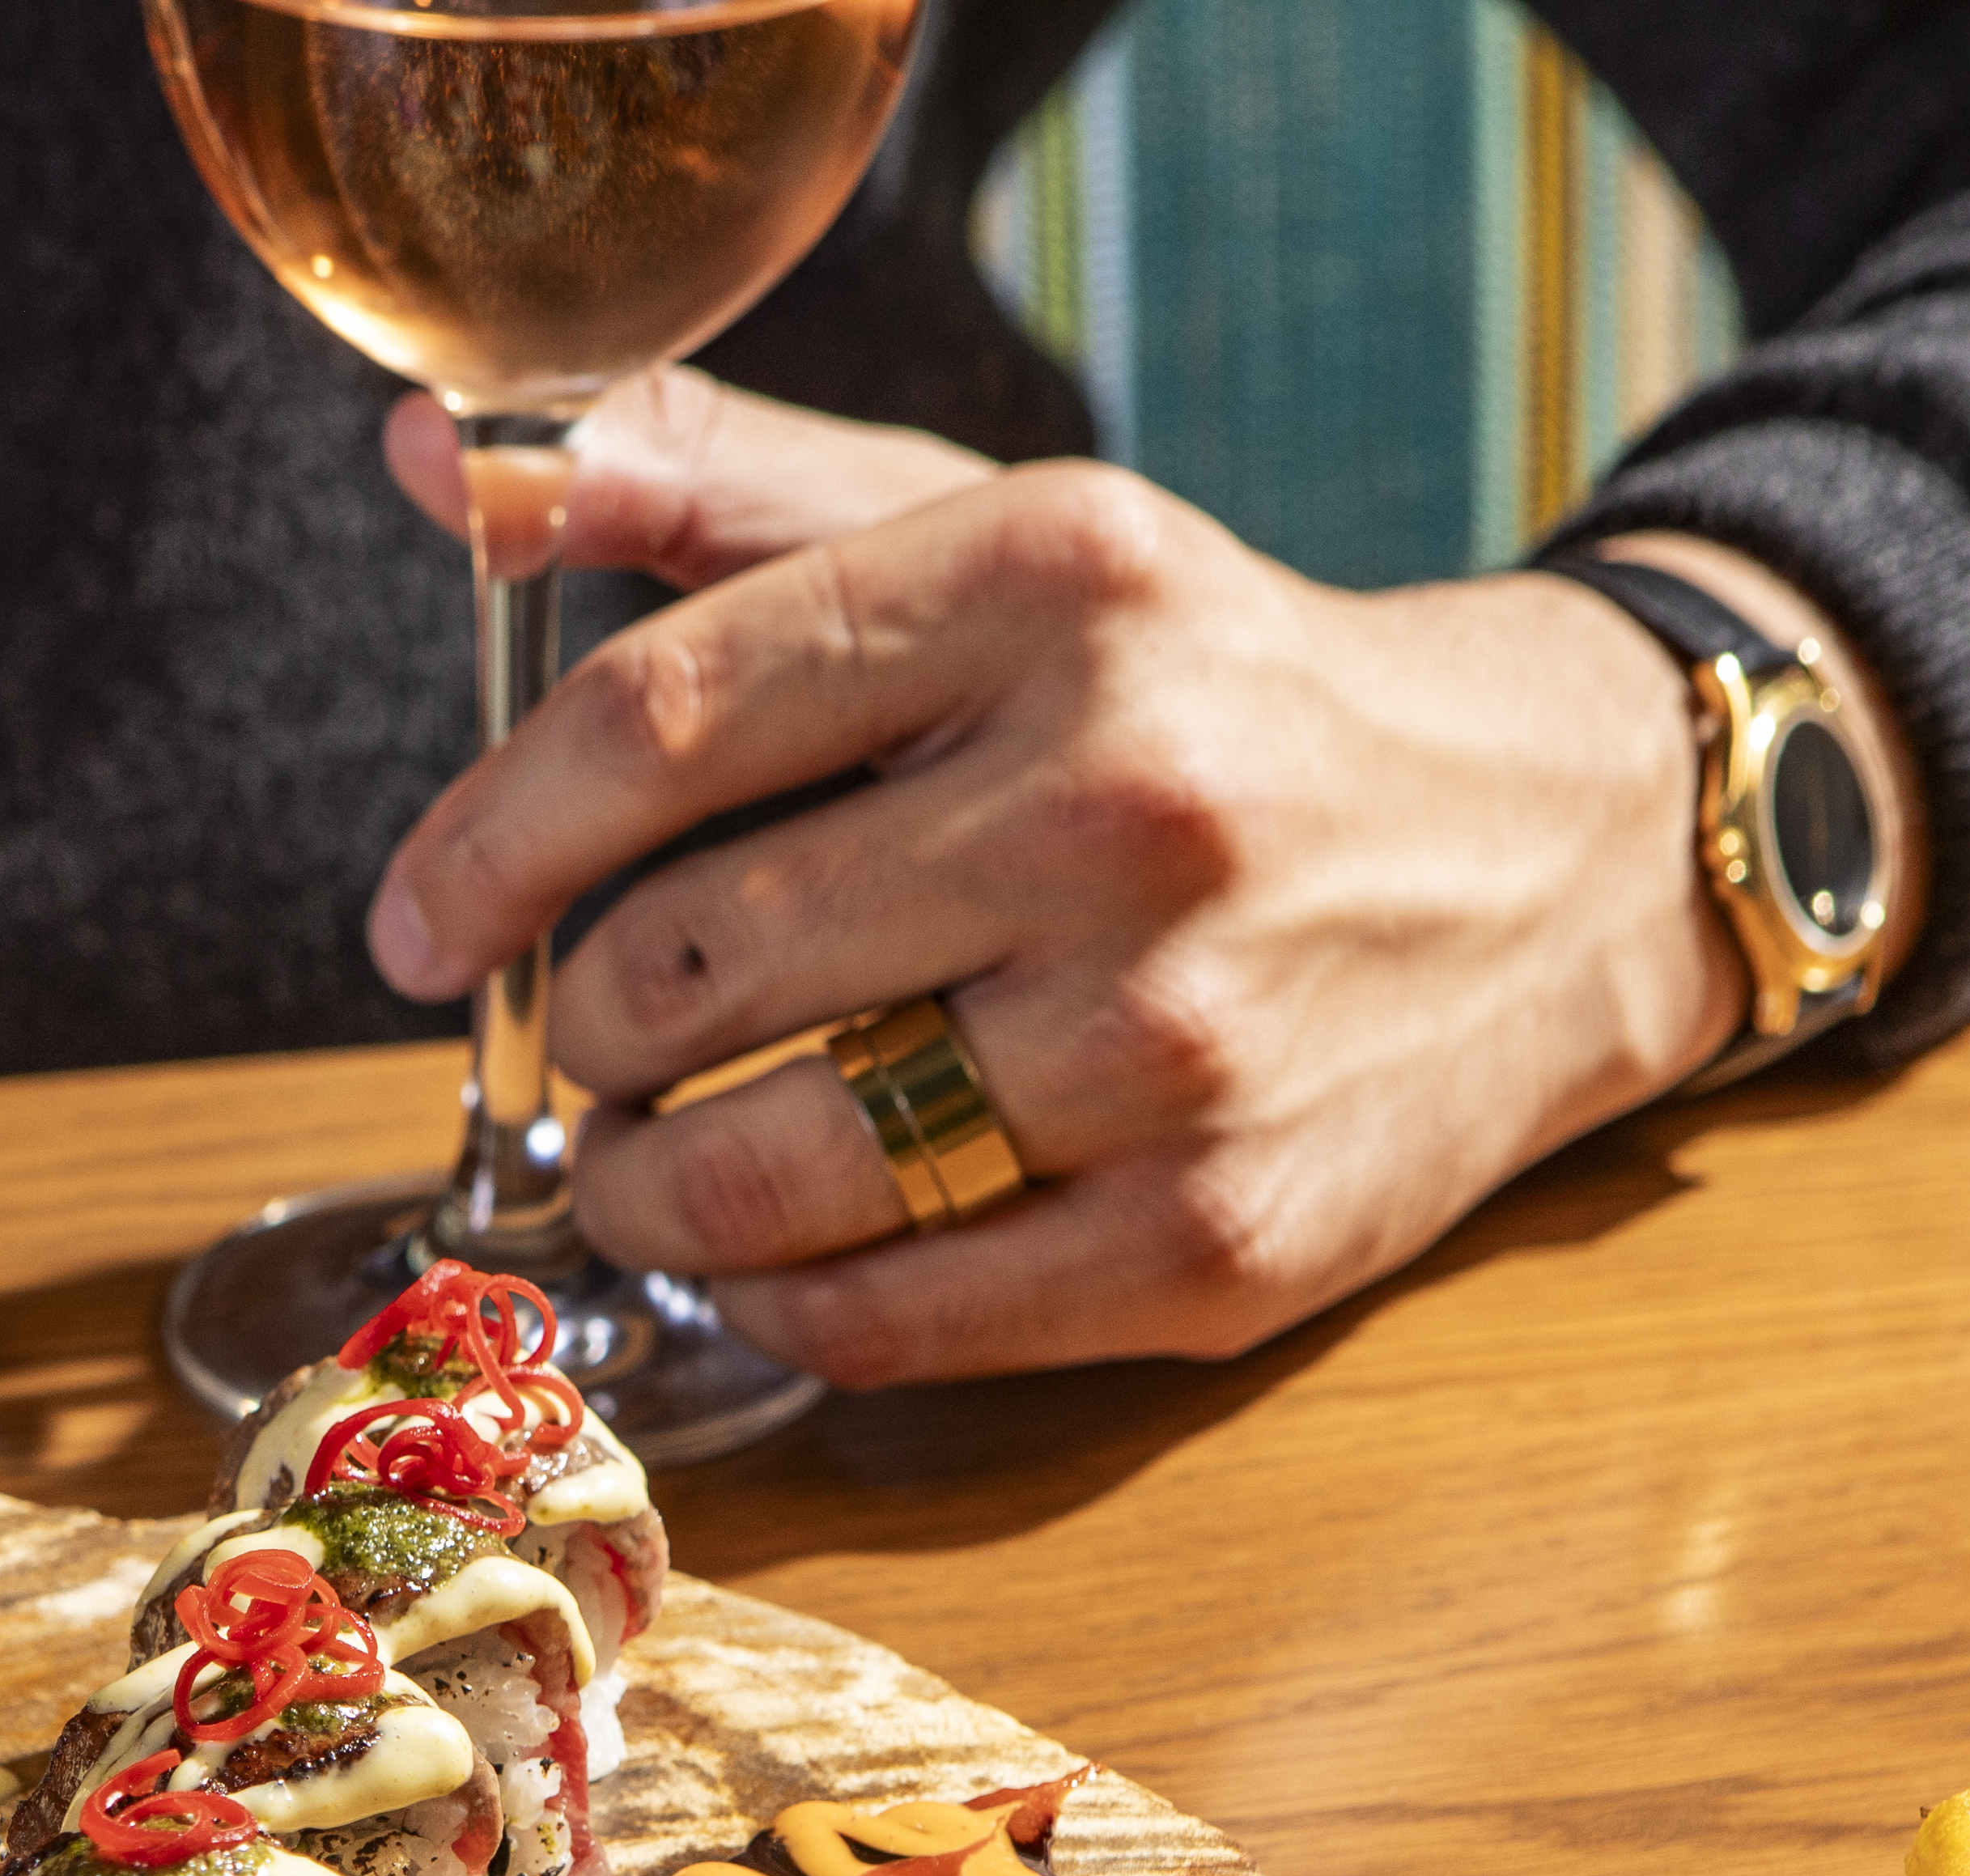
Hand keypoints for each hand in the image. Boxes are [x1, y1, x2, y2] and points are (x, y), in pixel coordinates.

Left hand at [370, 374, 1844, 1389]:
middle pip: (687, 965)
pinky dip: (776, 1300)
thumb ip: (718, 494)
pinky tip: (771, 1250)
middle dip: (577, 1024)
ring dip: (643, 1188)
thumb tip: (440, 464)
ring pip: (765, 1173)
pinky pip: (883, 1317)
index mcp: (1054, 586)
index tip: (419, 924)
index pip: (658, 724)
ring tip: (639, 1156)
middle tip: (583, 1034)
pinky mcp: (1213, 1236)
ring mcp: (1177, 1039)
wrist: (1550, 851)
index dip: (485, 846)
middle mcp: (1125, 802)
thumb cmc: (1206, 695)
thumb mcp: (997, 535)